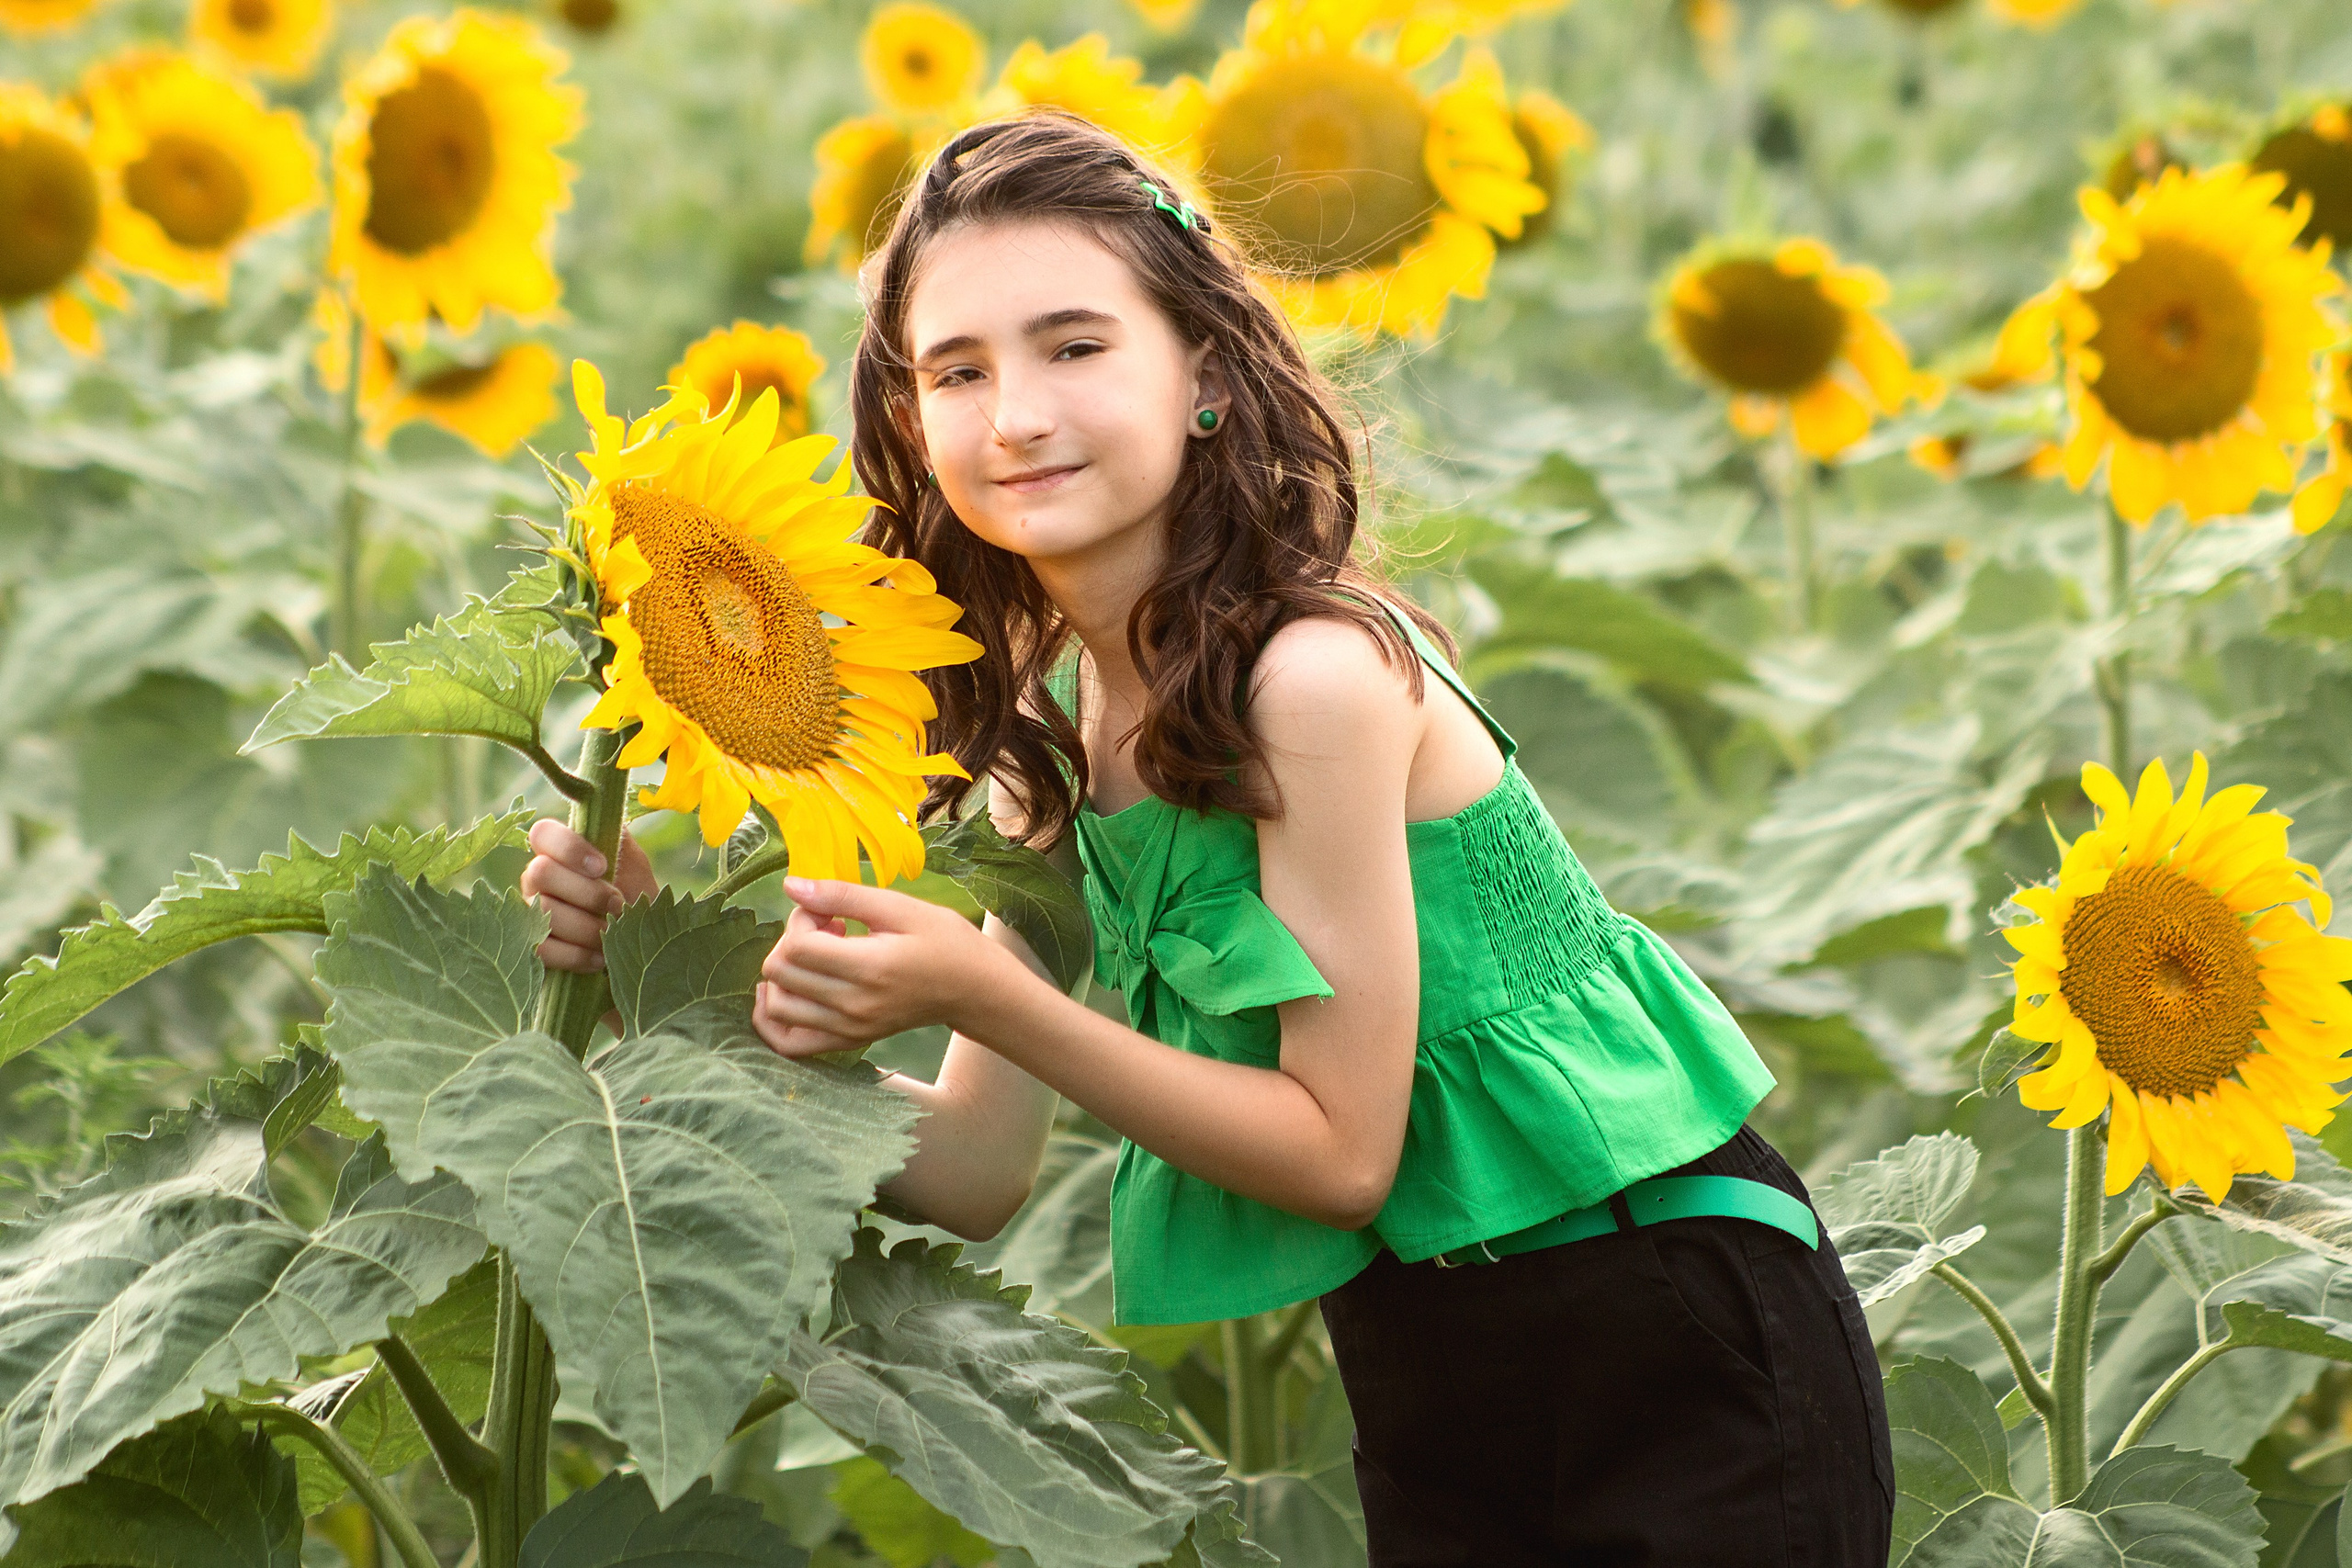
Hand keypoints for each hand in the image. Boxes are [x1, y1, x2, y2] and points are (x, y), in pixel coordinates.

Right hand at [520, 819, 656, 972]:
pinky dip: (576, 956)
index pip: (543, 833)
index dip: (569, 848)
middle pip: (540, 872)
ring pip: (545, 912)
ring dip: (588, 926)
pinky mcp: (533, 948)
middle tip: (618, 905)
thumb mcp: (632, 862)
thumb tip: (601, 813)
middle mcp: (537, 878)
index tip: (603, 866)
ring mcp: (530, 912)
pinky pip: (542, 949)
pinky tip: (600, 958)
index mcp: (558, 851)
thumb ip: (616, 837)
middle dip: (587, 892)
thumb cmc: (634, 896)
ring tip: (613, 933)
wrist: (641, 945)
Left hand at [753, 877, 1008, 1057]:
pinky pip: (789, 1043)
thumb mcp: (900, 907)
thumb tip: (791, 885)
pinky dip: (773, 1019)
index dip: (800, 919)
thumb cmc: (944, 941)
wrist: (974, 989)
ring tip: (816, 959)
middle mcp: (853, 1006)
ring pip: (776, 1008)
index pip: (796, 946)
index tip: (827, 911)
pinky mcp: (848, 1041)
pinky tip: (786, 991)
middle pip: (780, 973)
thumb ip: (842, 895)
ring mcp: (849, 1030)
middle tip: (824, 930)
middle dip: (790, 941)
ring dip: (783, 975)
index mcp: (869, 968)